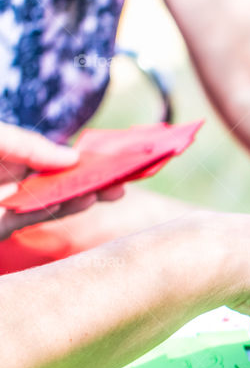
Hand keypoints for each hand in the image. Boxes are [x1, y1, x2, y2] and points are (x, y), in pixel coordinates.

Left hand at [0, 122, 123, 239]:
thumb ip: (29, 145)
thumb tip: (73, 158)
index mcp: (15, 156)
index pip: (57, 160)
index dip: (85, 163)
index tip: (114, 164)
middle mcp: (13, 182)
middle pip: (60, 186)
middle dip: (91, 186)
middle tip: (119, 186)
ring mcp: (8, 205)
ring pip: (49, 206)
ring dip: (75, 201)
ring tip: (97, 194)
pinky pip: (23, 221)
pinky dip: (45, 213)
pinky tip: (61, 203)